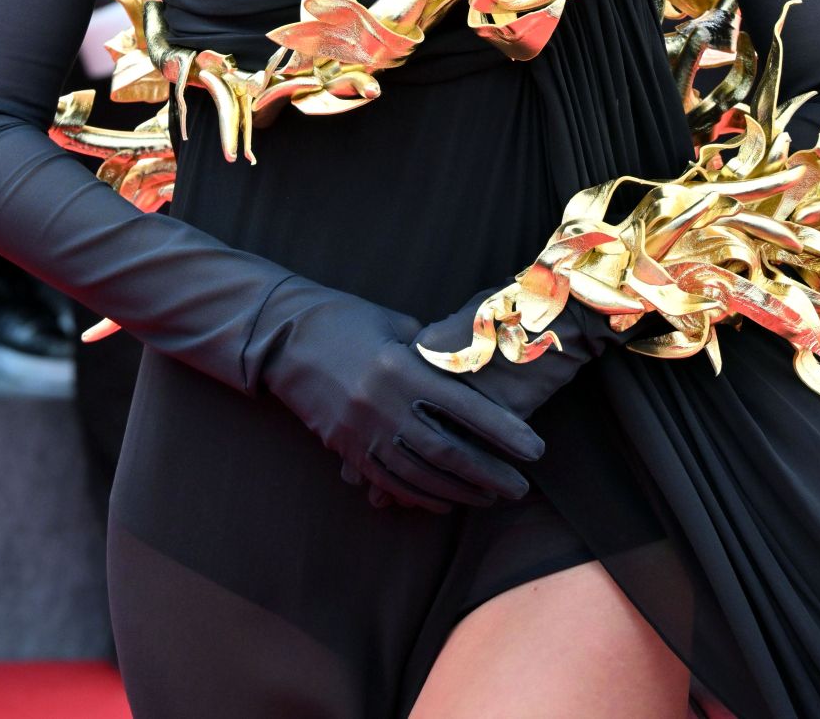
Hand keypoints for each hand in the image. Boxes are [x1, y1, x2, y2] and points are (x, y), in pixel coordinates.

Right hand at [253, 278, 543, 512]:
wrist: (283, 337)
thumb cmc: (347, 319)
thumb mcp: (395, 326)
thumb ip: (434, 353)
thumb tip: (474, 371)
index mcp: (399, 368)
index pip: (463, 408)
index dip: (503, 431)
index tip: (535, 449)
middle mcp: (381, 405)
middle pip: (447, 451)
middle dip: (489, 473)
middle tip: (522, 487)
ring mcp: (361, 432)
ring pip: (420, 474)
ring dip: (461, 491)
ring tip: (492, 497)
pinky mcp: (345, 449)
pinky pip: (390, 482)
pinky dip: (422, 495)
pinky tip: (447, 501)